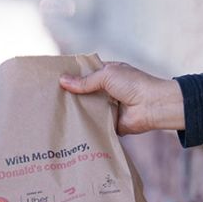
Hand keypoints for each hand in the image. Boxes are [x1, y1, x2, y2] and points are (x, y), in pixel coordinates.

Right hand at [59, 61, 185, 134]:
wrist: (153, 106)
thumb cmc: (134, 84)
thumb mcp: (107, 76)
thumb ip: (85, 81)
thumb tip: (62, 81)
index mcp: (108, 74)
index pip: (86, 74)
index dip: (72, 77)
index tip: (53, 80)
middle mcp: (107, 90)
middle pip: (84, 93)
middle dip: (71, 96)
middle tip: (49, 99)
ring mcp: (108, 107)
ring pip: (87, 109)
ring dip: (76, 111)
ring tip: (54, 114)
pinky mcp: (110, 123)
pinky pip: (95, 124)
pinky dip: (86, 126)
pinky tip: (69, 127)